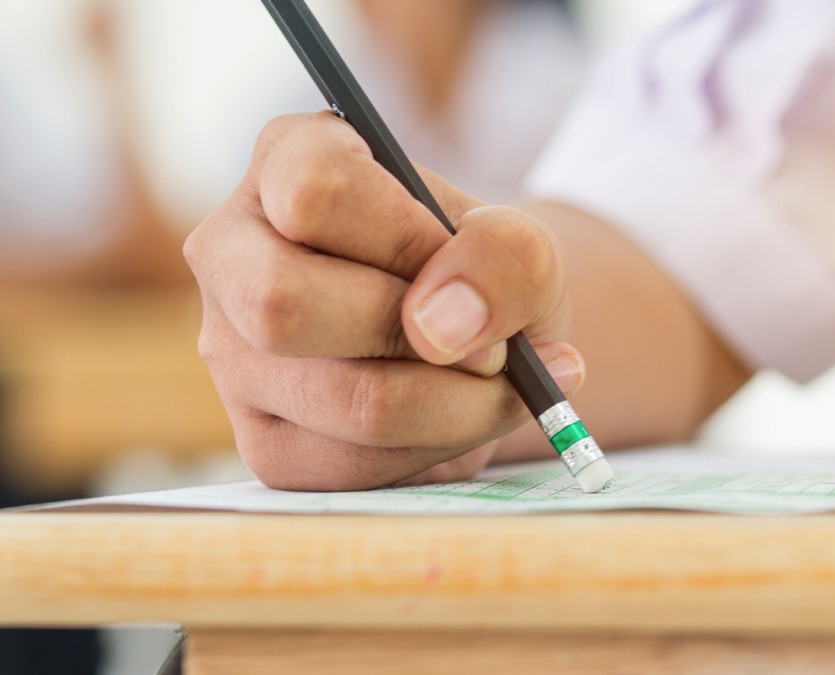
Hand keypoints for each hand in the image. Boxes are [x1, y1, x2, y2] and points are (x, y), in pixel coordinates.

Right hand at [184, 113, 583, 490]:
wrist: (483, 345)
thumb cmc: (486, 276)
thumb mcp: (522, 245)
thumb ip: (504, 258)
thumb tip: (440, 328)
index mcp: (287, 161)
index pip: (314, 191)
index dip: (405, 238)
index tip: (456, 259)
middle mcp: (232, 253)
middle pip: (283, 303)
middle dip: (413, 334)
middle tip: (488, 342)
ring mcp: (233, 353)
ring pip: (340, 399)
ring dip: (452, 402)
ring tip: (494, 382)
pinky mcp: (262, 442)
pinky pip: (354, 464)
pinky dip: (436, 446)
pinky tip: (458, 415)